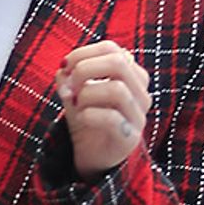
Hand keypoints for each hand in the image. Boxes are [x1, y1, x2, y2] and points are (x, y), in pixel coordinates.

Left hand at [55, 40, 151, 178]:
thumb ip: (68, 78)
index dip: (83, 53)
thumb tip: (64, 69)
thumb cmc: (87, 119)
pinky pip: (112, 118)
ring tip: (75, 104)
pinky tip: (81, 118)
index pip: (112, 48)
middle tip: (70, 85)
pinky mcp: (129, 138)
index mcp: (130, 77)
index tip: (65, 66)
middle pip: (118, 63)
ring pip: (117, 89)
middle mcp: (140, 94)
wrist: (94, 156)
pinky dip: (88, 114)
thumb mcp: (74, 94)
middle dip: (85, 69)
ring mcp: (138, 116)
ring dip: (86, 93)